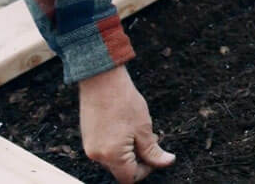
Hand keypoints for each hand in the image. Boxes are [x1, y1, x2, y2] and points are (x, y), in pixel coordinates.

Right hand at [79, 66, 173, 182]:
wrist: (101, 79)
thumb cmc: (124, 102)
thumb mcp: (144, 128)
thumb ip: (153, 151)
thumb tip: (167, 162)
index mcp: (112, 156)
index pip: (130, 178)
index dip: (146, 170)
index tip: (155, 155)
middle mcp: (97, 155)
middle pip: (121, 169)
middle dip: (138, 159)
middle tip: (150, 139)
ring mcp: (89, 146)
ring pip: (113, 159)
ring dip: (128, 151)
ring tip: (138, 130)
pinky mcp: (87, 137)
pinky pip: (105, 149)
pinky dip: (117, 144)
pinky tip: (125, 127)